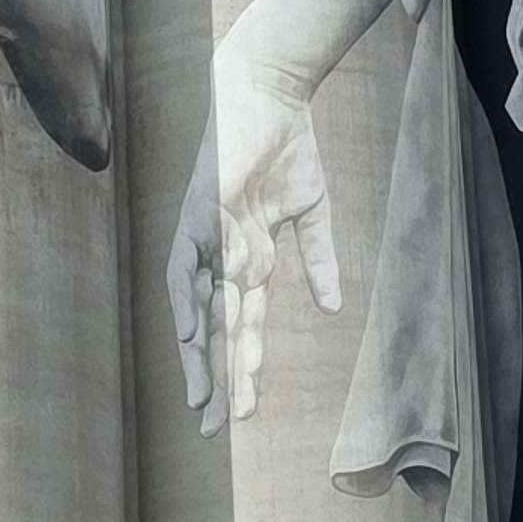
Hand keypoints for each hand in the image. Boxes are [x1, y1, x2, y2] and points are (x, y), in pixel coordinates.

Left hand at [167, 61, 341, 434]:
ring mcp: (207, 235)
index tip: (240, 415)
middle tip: (213, 430)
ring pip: (200, 306)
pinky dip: (188, 294)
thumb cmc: (289, 145)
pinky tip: (189, 331)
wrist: (272, 90)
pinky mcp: (201, 210)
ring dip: (201, 351)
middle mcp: (222, 255)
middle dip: (215, 378)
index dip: (238, 369)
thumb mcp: (311, 212)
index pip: (239, 325)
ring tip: (205, 396)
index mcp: (248, 258)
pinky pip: (188, 261)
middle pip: (215, 328)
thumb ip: (319, 259)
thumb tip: (334, 310)